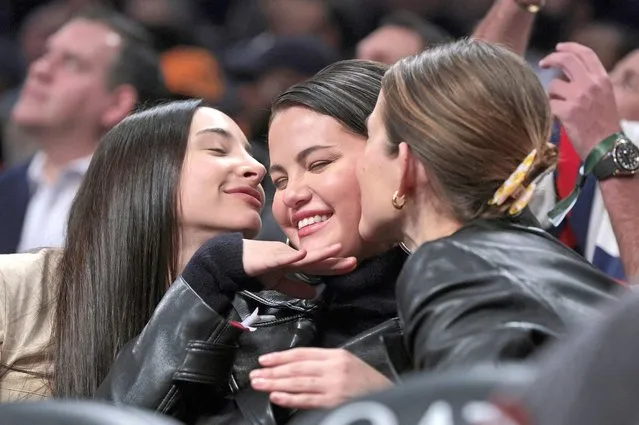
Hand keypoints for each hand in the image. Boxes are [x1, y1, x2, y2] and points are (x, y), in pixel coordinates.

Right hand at [242, 240, 356, 297]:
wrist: (232, 260)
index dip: (334, 266)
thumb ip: (295, 287)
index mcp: (294, 262)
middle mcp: (291, 256)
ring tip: (335, 250)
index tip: (352, 265)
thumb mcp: (277, 282)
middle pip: (316, 260)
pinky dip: (291, 256)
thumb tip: (314, 293)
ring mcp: (280, 255)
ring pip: (302, 256)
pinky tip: (302, 254)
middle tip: (354, 261)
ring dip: (319, 253)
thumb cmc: (255, 268)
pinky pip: (280, 257)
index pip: (318, 266)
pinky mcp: (267, 257)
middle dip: (334, 261)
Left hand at [249, 348, 392, 408]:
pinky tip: (276, 397)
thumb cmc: (366, 381)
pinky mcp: (334, 403)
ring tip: (259, 384)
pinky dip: (290, 399)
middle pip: (296, 368)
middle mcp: (333, 369)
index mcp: (335, 355)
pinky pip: (307, 401)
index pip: (302, 353)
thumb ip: (324, 362)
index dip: (280, 357)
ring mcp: (333, 387)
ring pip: (298, 383)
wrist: (390, 395)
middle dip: (273, 371)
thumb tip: (295, 365)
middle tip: (255, 374)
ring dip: (276, 384)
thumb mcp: (347, 362)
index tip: (264, 360)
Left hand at [540, 42, 621, 158]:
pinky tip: (557, 119)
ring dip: (552, 96)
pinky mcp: (567, 111)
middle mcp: (591, 84)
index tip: (559, 47)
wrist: (606, 147)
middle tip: (542, 63)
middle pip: (566, 60)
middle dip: (551, 58)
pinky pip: (549, 104)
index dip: (570, 47)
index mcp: (602, 79)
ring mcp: (579, 97)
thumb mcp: (604, 97)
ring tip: (560, 108)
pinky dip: (550, 111)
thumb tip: (567, 73)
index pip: (586, 54)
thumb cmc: (603, 125)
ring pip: (553, 85)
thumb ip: (589, 83)